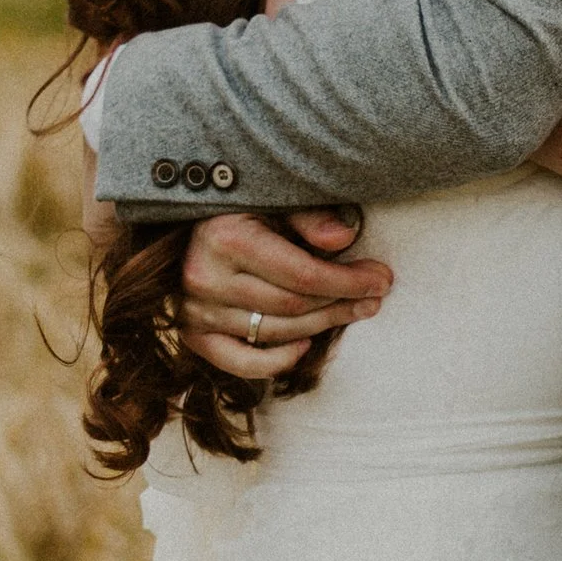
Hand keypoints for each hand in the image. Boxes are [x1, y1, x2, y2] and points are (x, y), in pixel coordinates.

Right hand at [176, 208, 390, 383]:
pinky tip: (305, 348)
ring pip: (275, 332)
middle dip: (341, 302)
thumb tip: (344, 238)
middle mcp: (206, 279)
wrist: (180, 220)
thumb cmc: (236, 206)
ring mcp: (195, 311)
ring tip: (353, 311)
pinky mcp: (192, 333)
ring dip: (322, 326)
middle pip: (293, 306)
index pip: (302, 274)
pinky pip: (239, 362)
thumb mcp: (270, 197)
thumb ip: (308, 217)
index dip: (348, 281)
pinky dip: (275, 362)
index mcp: (226, 239)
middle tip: (375, 296)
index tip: (381, 279)